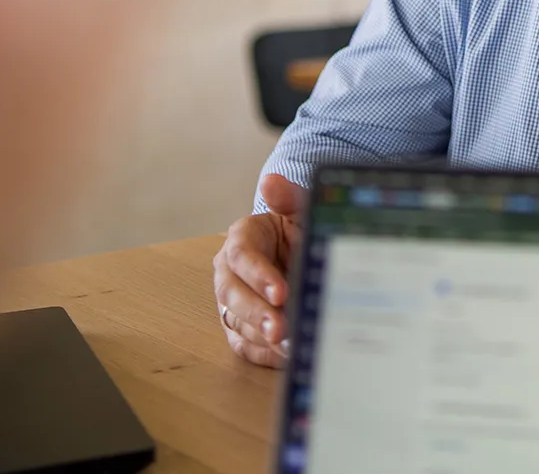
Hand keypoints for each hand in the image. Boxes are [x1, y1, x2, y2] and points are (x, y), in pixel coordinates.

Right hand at [212, 172, 305, 366]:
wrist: (308, 252)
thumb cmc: (303, 229)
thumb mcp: (302, 211)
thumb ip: (288, 197)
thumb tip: (270, 181)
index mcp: (242, 238)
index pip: (242, 256)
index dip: (259, 275)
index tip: (281, 291)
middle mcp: (230, 270)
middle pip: (232, 293)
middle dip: (256, 313)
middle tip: (281, 329)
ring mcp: (233, 300)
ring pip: (237, 322)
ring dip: (261, 337)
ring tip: (291, 345)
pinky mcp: (240, 326)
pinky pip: (244, 345)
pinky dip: (264, 353)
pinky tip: (285, 356)